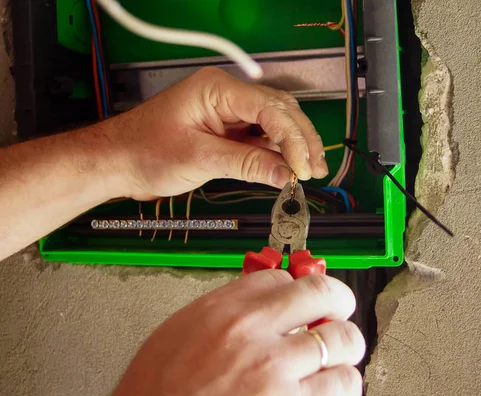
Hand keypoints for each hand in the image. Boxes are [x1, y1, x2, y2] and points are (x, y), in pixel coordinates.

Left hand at [104, 67, 327, 199]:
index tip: (303, 166)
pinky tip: (288, 169)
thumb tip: (286, 175)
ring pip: (275, 125)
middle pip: (279, 112)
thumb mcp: (199, 158)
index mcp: (218, 89)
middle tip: (315, 169)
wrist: (118, 162)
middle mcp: (227, 95)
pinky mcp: (227, 131)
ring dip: (293, 148)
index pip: (270, 108)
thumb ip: (247, 164)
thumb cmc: (144, 151)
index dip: (293, 137)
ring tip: (309, 172)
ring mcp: (229, 113)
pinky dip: (276, 155)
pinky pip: (260, 139)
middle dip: (301, 140)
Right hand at [111, 270, 365, 395]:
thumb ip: (221, 316)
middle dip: (339, 302)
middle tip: (340, 313)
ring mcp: (276, 371)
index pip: (280, 278)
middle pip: (323, 294)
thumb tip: (255, 309)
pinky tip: (332, 389)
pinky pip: (342, 386)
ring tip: (338, 358)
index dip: (296, 289)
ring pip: (342, 341)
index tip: (301, 300)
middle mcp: (253, 333)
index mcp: (222, 311)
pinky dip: (344, 386)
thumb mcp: (175, 337)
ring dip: (344, 350)